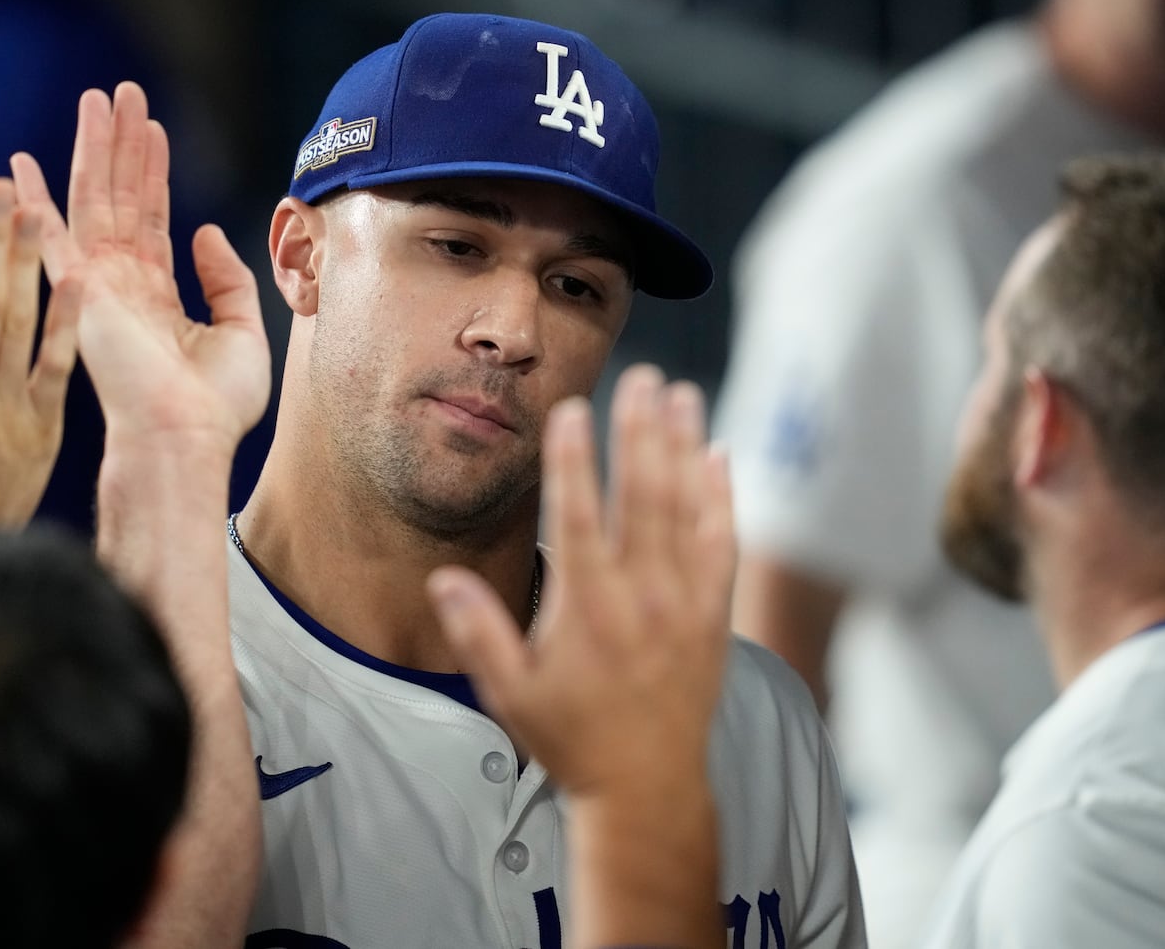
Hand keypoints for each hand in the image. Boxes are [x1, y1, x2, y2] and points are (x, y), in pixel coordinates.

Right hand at [47, 82, 269, 448]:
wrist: (185, 437)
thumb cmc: (213, 405)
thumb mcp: (242, 331)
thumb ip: (228, 280)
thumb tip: (208, 232)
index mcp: (157, 295)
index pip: (151, 218)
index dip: (152, 172)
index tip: (152, 127)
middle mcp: (122, 284)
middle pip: (120, 197)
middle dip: (120, 144)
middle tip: (121, 93)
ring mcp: (97, 286)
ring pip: (93, 200)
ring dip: (94, 149)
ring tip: (97, 99)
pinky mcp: (78, 292)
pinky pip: (51, 235)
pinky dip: (34, 200)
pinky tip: (18, 165)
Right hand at [427, 365, 736, 795]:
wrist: (647, 787)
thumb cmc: (572, 737)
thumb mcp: (510, 693)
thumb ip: (478, 633)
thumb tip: (442, 580)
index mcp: (587, 611)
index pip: (578, 520)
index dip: (574, 463)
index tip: (572, 413)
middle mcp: (641, 598)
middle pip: (642, 498)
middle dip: (640, 433)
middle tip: (640, 377)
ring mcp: (685, 604)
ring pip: (686, 510)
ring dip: (683, 448)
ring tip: (679, 394)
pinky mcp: (714, 614)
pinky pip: (722, 543)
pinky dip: (720, 497)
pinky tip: (717, 455)